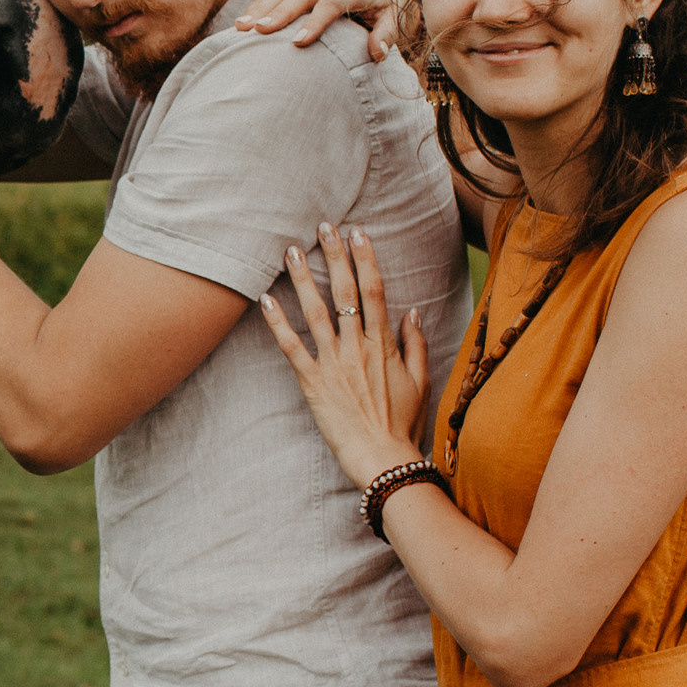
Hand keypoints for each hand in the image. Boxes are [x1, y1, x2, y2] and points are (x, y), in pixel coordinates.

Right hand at [234, 0, 406, 61]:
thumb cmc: (388, 8)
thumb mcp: (397, 18)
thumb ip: (388, 34)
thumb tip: (377, 52)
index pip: (331, 3)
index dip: (315, 22)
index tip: (298, 42)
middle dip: (278, 12)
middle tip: (259, 32)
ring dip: (261, 7)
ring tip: (241, 28)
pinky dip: (258, 5)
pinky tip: (242, 22)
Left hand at [260, 221, 432, 486]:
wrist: (383, 460)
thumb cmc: (403, 424)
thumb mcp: (420, 381)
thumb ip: (416, 344)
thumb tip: (413, 311)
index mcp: (384, 345)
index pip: (375, 291)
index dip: (365, 259)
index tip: (358, 234)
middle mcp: (358, 348)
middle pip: (345, 291)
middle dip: (334, 255)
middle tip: (324, 226)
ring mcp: (333, 364)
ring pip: (316, 311)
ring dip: (303, 278)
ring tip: (292, 250)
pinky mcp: (312, 383)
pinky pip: (292, 346)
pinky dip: (278, 322)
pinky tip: (266, 298)